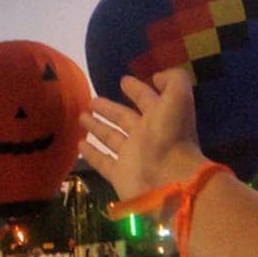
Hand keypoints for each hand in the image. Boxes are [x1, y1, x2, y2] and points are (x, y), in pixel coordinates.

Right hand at [79, 69, 208, 210]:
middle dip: (110, 108)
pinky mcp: (119, 174)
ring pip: (111, 137)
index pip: (146, 100)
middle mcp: (146, 136)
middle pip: (124, 118)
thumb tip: (156, 76)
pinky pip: (102, 161)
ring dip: (97, 127)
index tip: (123, 80)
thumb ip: (173, 81)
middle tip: (91, 100)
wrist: (169, 180)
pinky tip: (79, 143)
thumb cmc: (171, 138)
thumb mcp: (178, 99)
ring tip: (81, 116)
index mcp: (160, 118)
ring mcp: (132, 156)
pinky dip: (91, 153)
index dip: (137, 89)